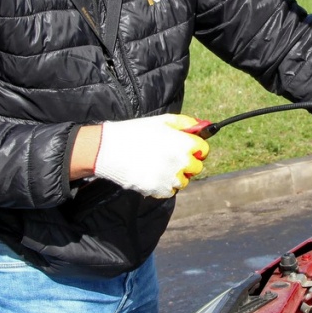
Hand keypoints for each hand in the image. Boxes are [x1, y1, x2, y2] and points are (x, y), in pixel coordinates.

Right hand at [93, 114, 210, 198]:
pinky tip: (152, 174)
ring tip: (159, 165)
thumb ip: (186, 123)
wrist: (108, 149)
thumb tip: (203, 126)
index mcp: (184, 143)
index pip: (204, 150)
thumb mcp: (162, 121)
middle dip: (188, 162)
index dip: (196, 148)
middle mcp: (181, 162)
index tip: (188, 148)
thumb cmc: (136, 132)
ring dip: (176, 175)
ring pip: (184, 181)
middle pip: (196, 167)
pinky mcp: (159, 190)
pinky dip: (164, 185)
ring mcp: (170, 178)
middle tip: (171, 157)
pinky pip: (170, 191)